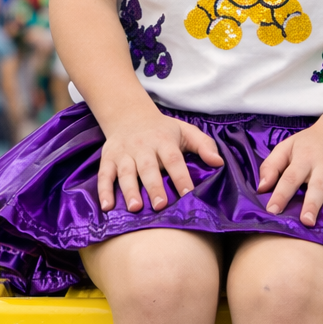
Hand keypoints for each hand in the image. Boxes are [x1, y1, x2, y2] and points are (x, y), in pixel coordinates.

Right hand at [97, 111, 222, 213]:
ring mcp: (124, 153)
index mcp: (164, 141)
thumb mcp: (186, 131)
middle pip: (148, 168)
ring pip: (125, 172)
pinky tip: (106, 207)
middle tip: (160, 206)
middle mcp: (142, 147)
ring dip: (129, 190)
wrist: (129, 115)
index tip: (188, 194)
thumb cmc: (163, 130)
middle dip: (154, 187)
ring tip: (134, 208)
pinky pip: (104, 175)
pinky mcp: (108, 159)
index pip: (174, 159)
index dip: (181, 177)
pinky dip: (103, 191)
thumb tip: (219, 162)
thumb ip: (204, 145)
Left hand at [258, 123, 322, 231]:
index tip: (272, 210)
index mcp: (305, 158)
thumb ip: (271, 166)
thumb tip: (261, 188)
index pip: (290, 177)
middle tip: (307, 222)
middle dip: (313, 204)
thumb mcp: (287, 147)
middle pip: (318, 185)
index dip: (281, 194)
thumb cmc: (311, 144)